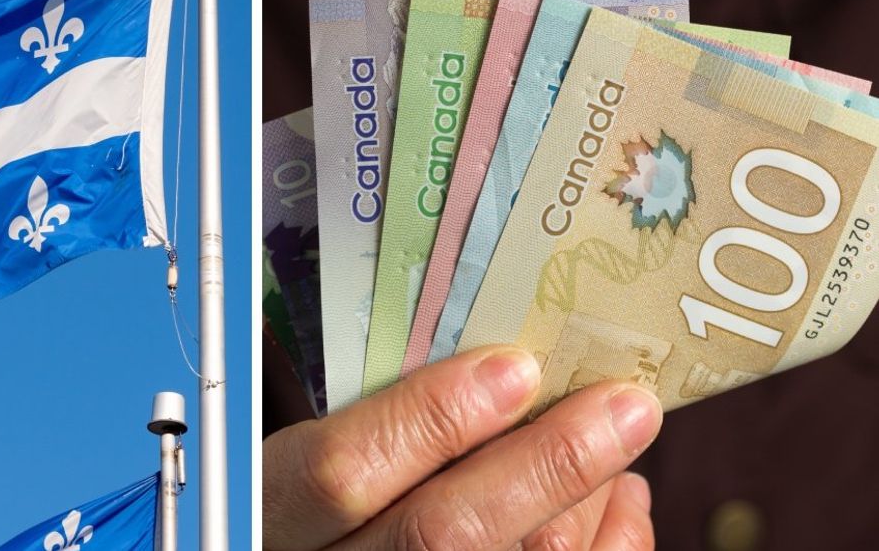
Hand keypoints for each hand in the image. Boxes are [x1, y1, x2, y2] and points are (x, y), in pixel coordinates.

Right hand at [263, 345, 662, 549]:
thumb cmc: (315, 506)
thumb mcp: (301, 455)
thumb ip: (375, 421)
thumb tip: (501, 370)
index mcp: (274, 515)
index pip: (340, 472)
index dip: (429, 419)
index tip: (512, 367)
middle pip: (441, 536)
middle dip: (547, 465)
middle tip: (624, 405)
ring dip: (586, 506)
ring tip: (618, 442)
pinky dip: (608, 549)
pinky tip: (618, 506)